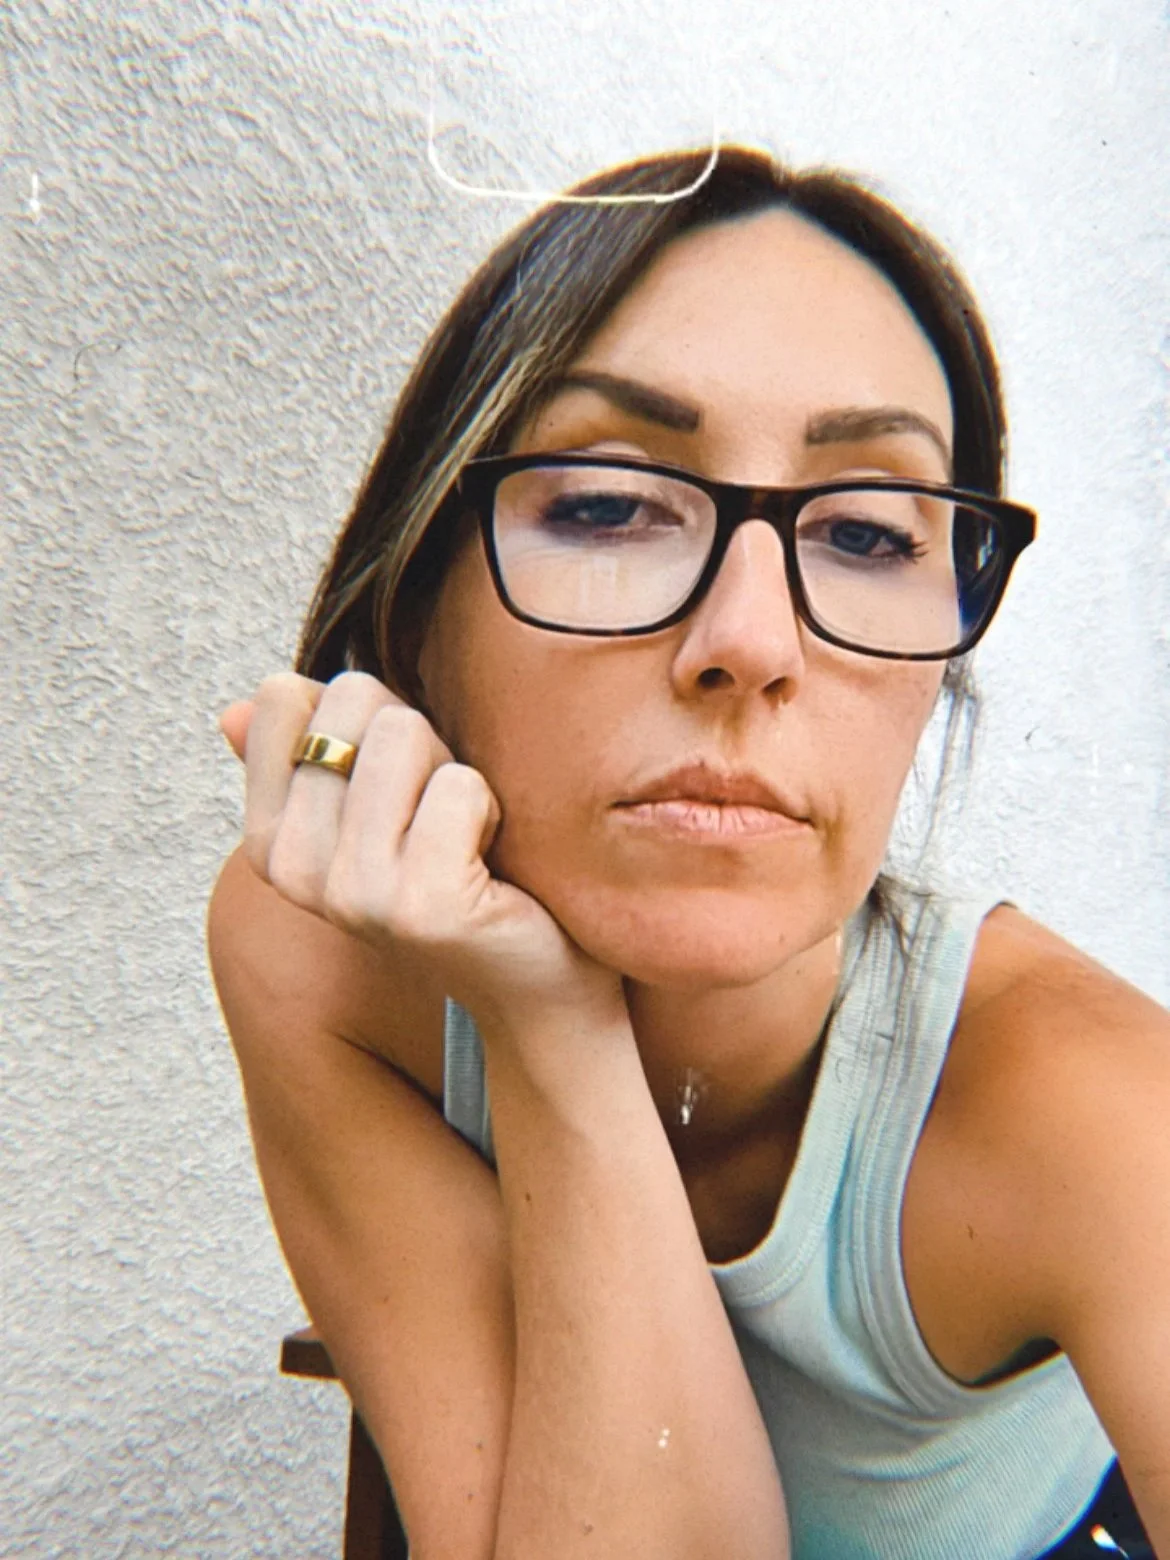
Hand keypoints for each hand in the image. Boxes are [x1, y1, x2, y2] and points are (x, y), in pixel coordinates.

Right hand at [221, 672, 627, 1040]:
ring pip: (404, 733)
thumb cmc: (453, 872)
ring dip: (453, 772)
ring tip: (461, 837)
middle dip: (415, 740)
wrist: (526, 981)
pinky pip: (459, 786)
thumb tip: (232, 711)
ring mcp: (354, 891)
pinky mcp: (422, 903)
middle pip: (355, 701)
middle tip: (435, 815)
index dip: (360, 716)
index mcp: (265, 841)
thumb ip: (301, 757)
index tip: (391, 783)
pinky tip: (486, 865)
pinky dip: (490, 808)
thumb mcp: (368, 808)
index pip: (282, 696)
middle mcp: (293, 869)